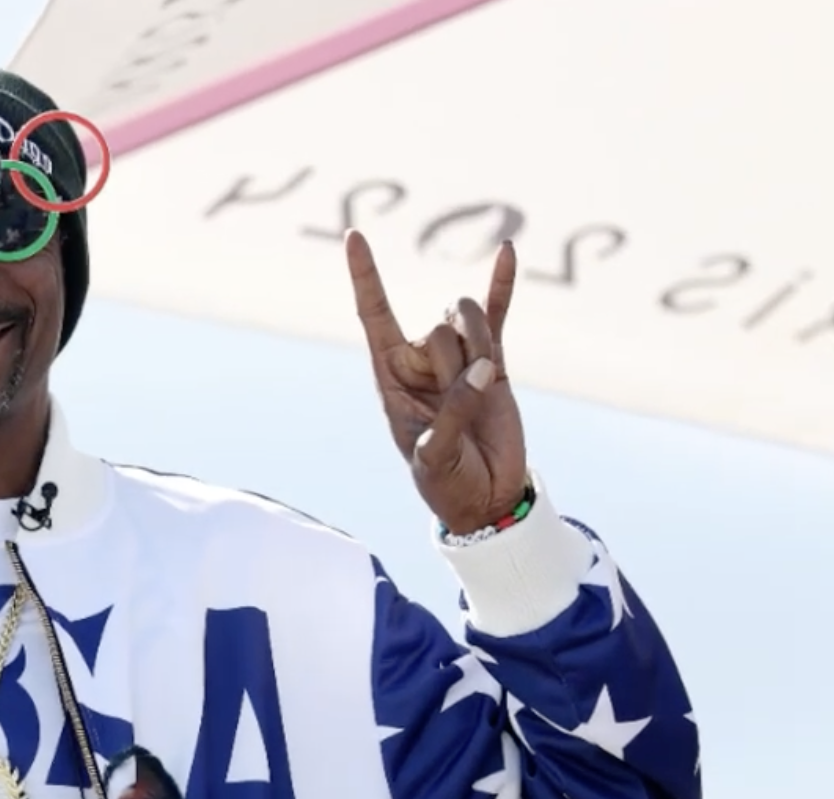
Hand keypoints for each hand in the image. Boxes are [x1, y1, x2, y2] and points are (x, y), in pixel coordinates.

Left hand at [345, 230, 527, 534]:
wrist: (485, 498)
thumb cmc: (445, 481)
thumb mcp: (434, 455)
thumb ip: (453, 412)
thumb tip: (484, 368)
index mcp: (390, 376)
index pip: (374, 314)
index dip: (365, 276)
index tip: (354, 235)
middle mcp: (420, 359)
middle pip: (438, 328)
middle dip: (454, 366)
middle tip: (458, 410)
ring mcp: (458, 357)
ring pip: (468, 320)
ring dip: (480, 350)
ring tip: (481, 390)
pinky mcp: (494, 361)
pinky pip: (497, 315)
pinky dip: (502, 285)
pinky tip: (508, 250)